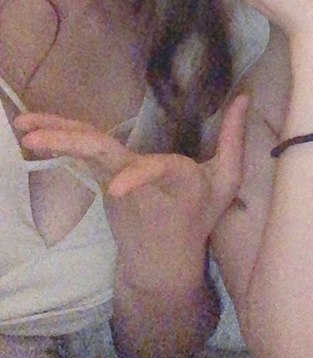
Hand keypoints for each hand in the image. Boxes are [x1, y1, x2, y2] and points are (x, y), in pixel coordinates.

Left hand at [16, 96, 248, 288]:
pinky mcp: (102, 181)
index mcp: (179, 182)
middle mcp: (141, 182)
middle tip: (32, 136)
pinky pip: (80, 154)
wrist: (162, 261)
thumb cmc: (198, 216)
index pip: (160, 172)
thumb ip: (235, 138)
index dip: (139, 176)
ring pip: (86, 153)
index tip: (116, 189)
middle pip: (106, 156)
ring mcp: (116, 182)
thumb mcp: (227, 182)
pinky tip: (32, 128)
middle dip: (71, 144)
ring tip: (23, 127)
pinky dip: (58, 137)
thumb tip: (244, 96)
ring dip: (54, 138)